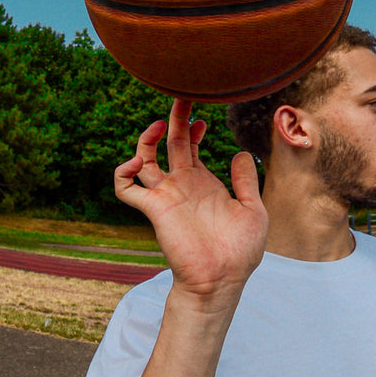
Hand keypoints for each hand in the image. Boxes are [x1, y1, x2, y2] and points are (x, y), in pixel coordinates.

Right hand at [115, 98, 267, 302]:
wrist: (222, 280)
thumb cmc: (240, 251)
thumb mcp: (252, 209)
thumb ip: (245, 181)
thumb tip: (240, 153)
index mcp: (203, 183)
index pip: (190, 147)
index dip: (192, 129)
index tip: (202, 118)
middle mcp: (181, 185)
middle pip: (171, 143)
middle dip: (174, 119)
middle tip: (181, 96)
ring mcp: (166, 196)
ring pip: (144, 160)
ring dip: (146, 140)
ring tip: (160, 126)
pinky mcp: (154, 209)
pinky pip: (126, 188)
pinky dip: (123, 171)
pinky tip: (138, 162)